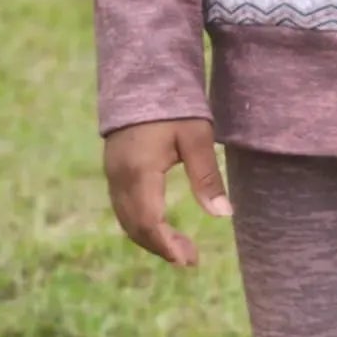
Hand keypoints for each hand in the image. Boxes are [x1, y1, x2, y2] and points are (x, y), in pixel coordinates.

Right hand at [103, 117, 232, 268]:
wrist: (142, 75)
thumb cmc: (174, 104)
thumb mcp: (197, 137)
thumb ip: (207, 177)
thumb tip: (224, 215)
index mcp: (139, 171)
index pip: (150, 221)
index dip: (167, 245)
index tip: (188, 261)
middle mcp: (119, 177)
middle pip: (136, 226)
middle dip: (162, 247)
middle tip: (192, 259)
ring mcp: (112, 173)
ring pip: (127, 219)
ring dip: (151, 238)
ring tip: (181, 249)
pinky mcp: (113, 169)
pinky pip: (123, 207)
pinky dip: (141, 223)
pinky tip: (162, 226)